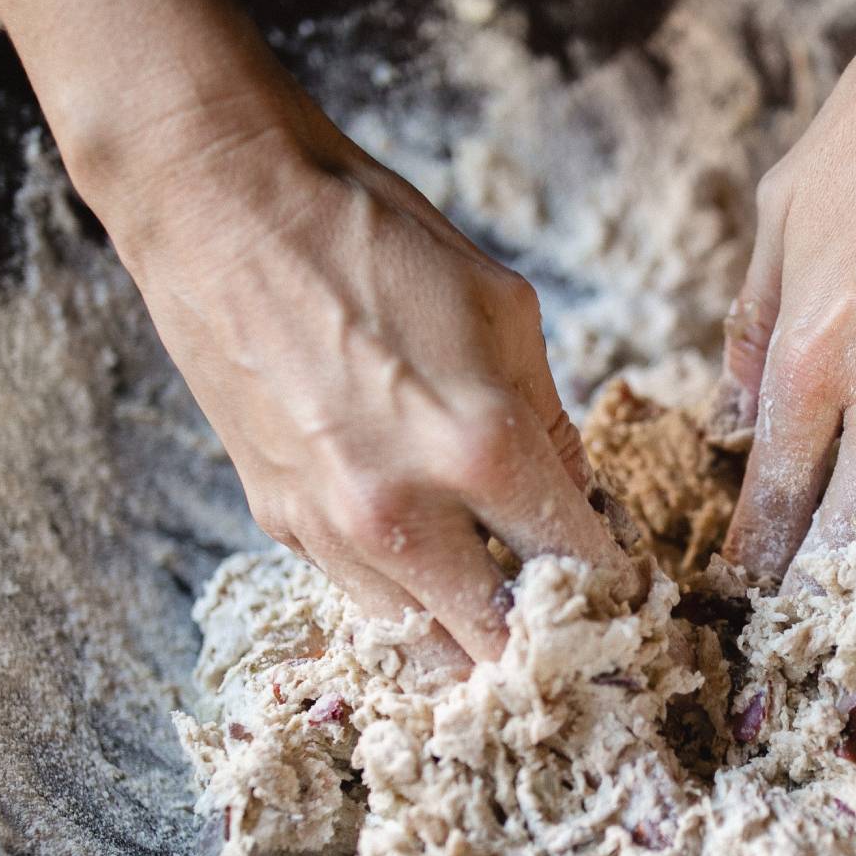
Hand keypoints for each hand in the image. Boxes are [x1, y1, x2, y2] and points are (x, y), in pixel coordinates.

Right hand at [89, 84, 631, 667]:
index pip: (579, 571)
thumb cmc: (374, 238)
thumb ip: (550, 424)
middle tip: (577, 632)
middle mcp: (402, 511)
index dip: (621, 597)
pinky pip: (364, 593)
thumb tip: (577, 503)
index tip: (633, 599)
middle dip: (549, 648)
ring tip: (505, 613)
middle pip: (499, 646)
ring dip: (472, 637)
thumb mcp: (503, 311)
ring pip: (423, 644)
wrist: (223, 208)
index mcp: (480, 448)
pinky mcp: (280, 523)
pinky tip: (432, 563)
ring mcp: (331, 528)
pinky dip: (408, 595)